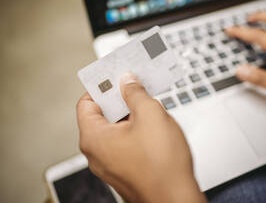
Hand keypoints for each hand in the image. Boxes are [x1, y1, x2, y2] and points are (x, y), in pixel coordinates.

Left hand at [76, 73, 206, 202]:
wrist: (176, 198)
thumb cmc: (162, 165)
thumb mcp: (150, 115)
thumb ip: (136, 93)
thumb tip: (128, 81)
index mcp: (94, 139)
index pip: (86, 103)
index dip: (101, 87)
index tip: (116, 77)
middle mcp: (97, 154)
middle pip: (102, 116)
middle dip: (121, 100)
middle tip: (137, 87)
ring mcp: (111, 164)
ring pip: (116, 131)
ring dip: (132, 115)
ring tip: (150, 106)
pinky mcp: (126, 170)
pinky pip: (125, 144)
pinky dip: (136, 131)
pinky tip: (154, 126)